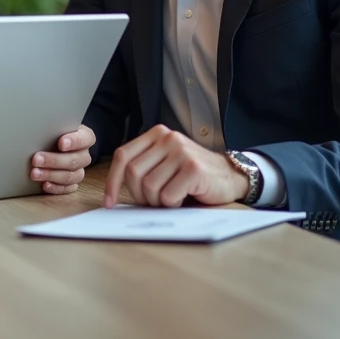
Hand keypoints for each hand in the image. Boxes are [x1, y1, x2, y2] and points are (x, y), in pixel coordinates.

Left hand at [29, 125, 93, 194]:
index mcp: (85, 137)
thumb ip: (54, 127)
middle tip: (36, 159)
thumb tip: (37, 128)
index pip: (85, 139)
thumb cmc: (56, 132)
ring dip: (51, 175)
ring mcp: (79, 170)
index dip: (74, 142)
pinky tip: (44, 185)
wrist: (56, 143)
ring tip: (35, 173)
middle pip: (74, 160)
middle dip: (54, 160)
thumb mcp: (57, 125)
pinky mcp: (72, 183)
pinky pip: (67, 188)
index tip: (61, 143)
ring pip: (71, 176)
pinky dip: (56, 188)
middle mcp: (84, 155)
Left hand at [104, 125, 247, 208]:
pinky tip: (184, 198)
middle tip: (154, 202)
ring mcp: (181, 152)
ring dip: (157, 201)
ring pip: (149, 186)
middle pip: (133, 173)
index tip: (109, 202)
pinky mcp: (193, 169)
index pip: (123, 156)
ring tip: (172, 198)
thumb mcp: (165, 163)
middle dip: (139, 195)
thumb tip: (112, 192)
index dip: (112, 181)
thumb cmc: (192, 175)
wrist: (230, 176)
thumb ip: (144, 167)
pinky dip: (172, 204)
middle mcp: (168, 138)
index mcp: (156, 134)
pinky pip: (167, 196)